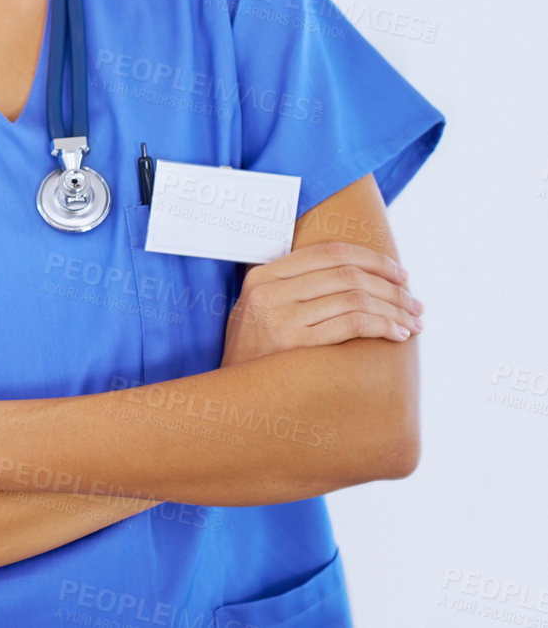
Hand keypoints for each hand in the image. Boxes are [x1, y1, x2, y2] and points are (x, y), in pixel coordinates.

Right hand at [222, 241, 423, 366]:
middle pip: (348, 274)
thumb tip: (355, 275)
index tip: (400, 274)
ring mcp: (281, 316)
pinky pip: (353, 324)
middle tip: (416, 303)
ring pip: (356, 298)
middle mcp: (270, 291)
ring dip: (394, 309)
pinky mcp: (295, 344)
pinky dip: (383, 326)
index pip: (330, 252)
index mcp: (263, 275)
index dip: (373, 260)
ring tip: (414, 321)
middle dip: (392, 287)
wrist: (233, 396)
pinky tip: (398, 335)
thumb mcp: (259, 310)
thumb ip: (292, 288)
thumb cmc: (256, 355)